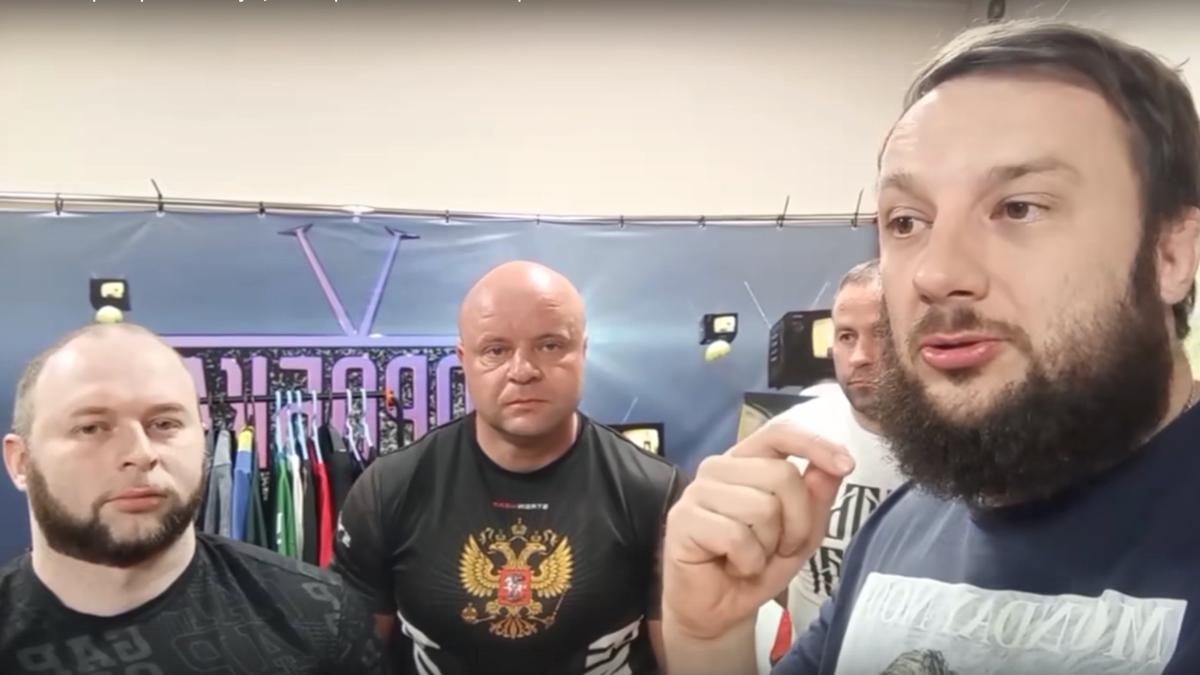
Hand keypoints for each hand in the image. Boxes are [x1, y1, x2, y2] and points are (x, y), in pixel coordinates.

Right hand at [662, 418, 854, 640]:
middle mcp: (718, 468)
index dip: (813, 444)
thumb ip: (816, 499)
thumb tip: (833, 467)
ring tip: (753, 558)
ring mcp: (697, 492)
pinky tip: (734, 566)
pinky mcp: (683, 520)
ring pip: (761, 507)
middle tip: (782, 548)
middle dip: (797, 521)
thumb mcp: (800, 535)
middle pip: (781, 474)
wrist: (719, 610)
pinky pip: (736, 536)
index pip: (778, 434)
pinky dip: (747, 561)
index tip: (845, 465)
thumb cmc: (756, 566)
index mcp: (745, 462)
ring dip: (769, 546)